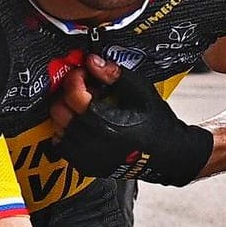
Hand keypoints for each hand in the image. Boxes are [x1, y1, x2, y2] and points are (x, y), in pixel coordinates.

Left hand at [52, 55, 212, 185]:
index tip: (84, 72)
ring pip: (58, 127)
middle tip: (83, 88)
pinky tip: (85, 125)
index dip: (76, 76)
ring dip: (67, 113)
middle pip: (60, 110)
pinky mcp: (86, 165)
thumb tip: (92, 61)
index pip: (72, 93)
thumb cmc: (156, 122)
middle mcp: (93, 141)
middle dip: (68, 94)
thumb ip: (114, 74)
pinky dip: (68, 132)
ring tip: (85, 107)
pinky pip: (63, 145)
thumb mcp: (140, 90)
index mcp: (105, 121)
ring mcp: (88, 156)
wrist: (167, 153)